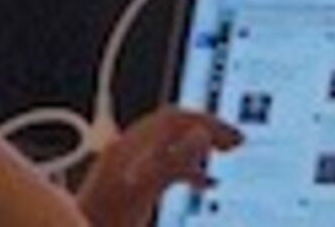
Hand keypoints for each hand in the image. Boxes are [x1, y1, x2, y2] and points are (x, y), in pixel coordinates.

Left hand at [77, 109, 239, 226]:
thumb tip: (201, 134)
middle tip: (233, 143)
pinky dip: (187, 170)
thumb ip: (171, 164)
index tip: (231, 138)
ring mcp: (125, 170)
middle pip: (172, 128)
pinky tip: (201, 185)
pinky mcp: (126, 188)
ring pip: (170, 147)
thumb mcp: (141, 197)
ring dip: (198, 151)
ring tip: (222, 159)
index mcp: (127, 150)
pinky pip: (163, 167)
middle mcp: (125, 154)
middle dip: (206, 130)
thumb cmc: (101, 223)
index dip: (207, 122)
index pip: (174, 118)